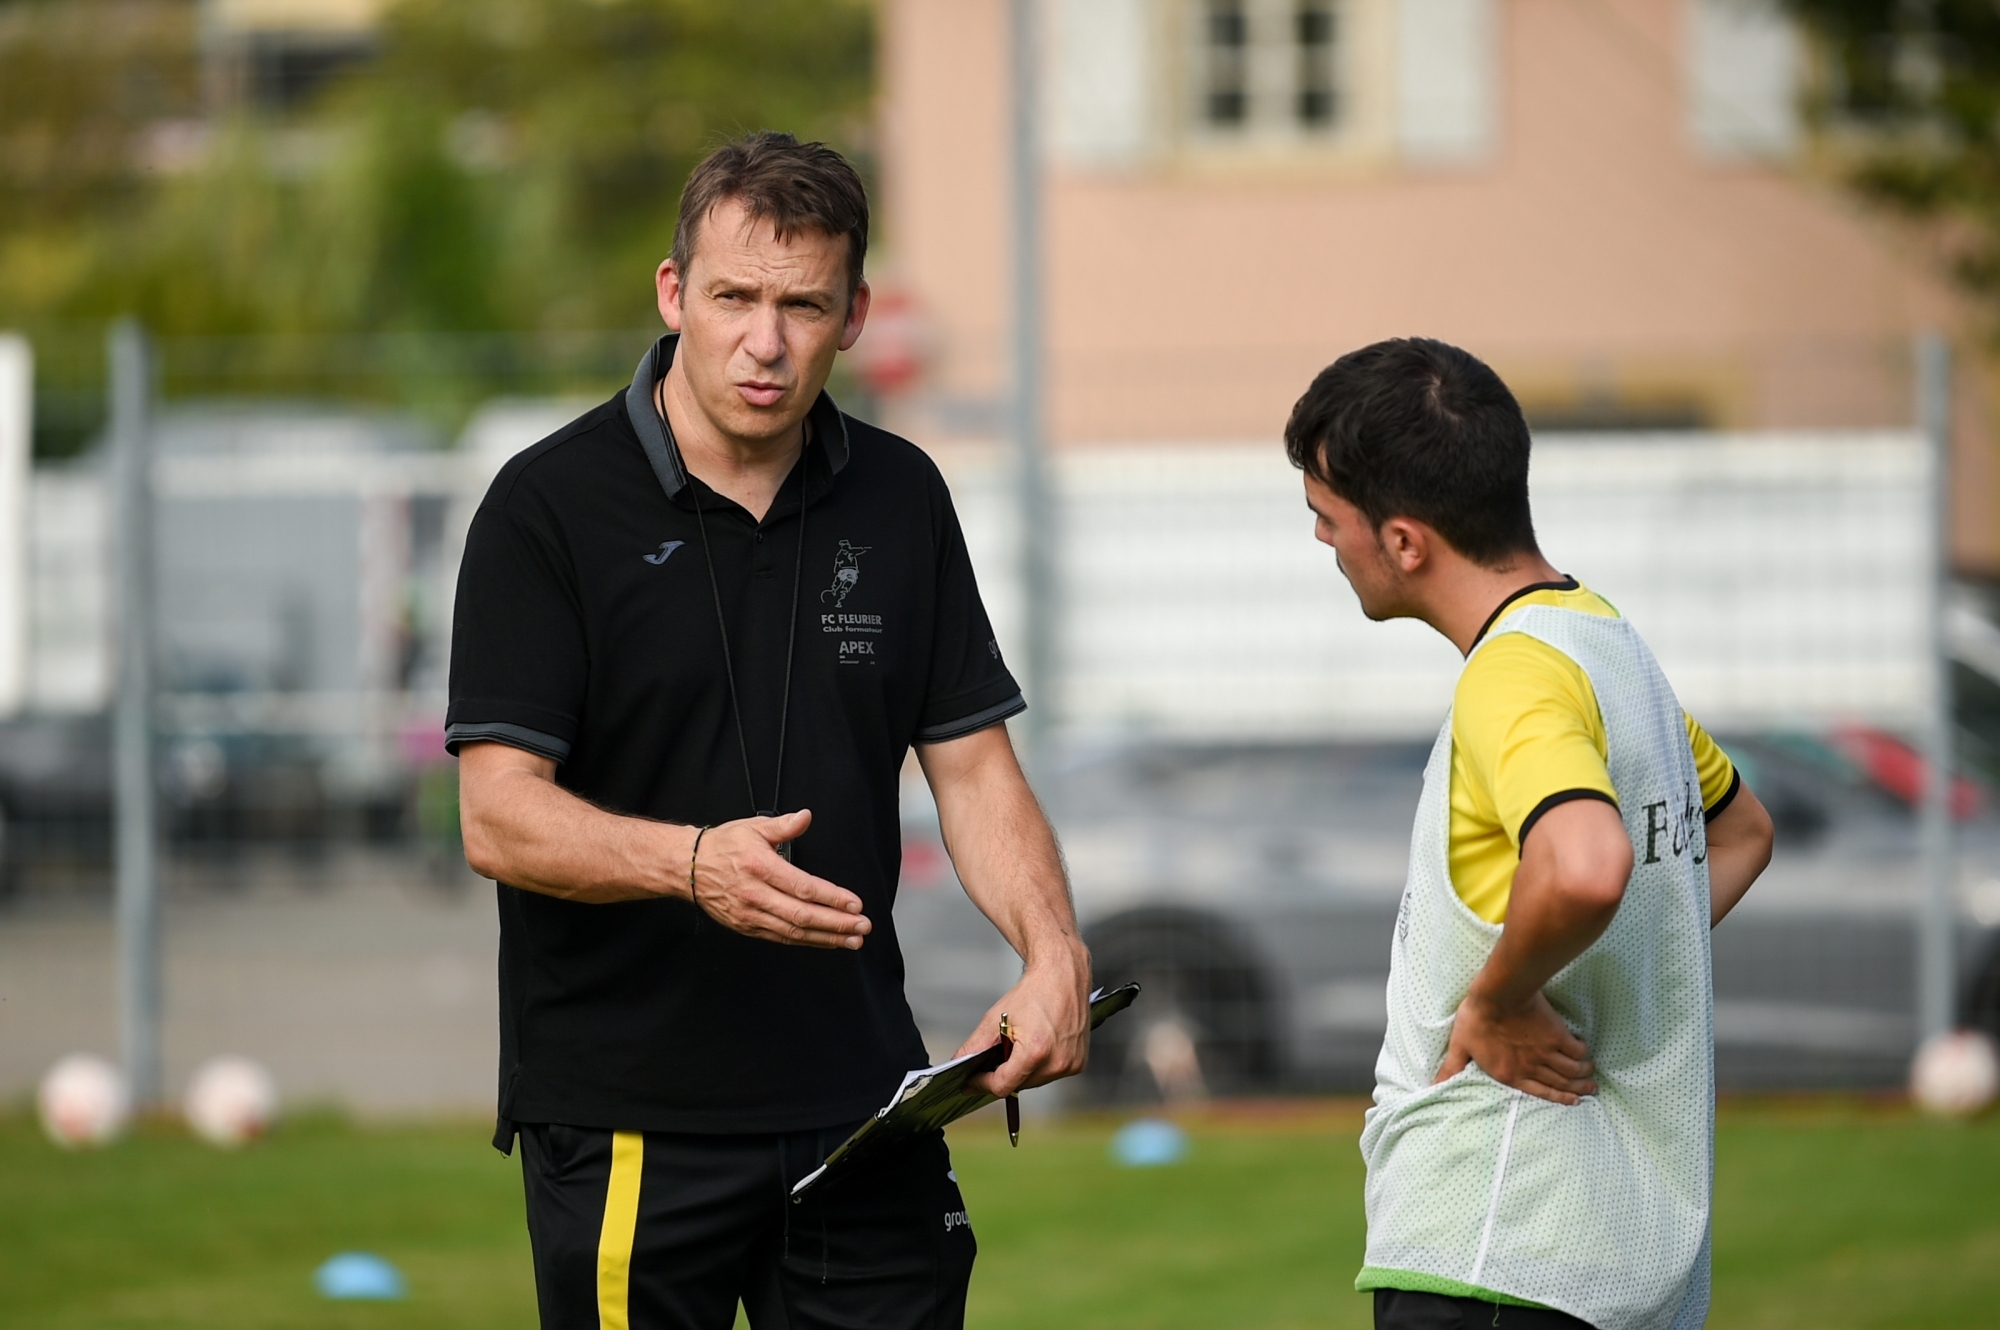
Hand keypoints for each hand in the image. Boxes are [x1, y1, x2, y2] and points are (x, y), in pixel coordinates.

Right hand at [687, 810, 871, 948]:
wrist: (687, 868)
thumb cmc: (722, 846)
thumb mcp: (752, 827)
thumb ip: (783, 825)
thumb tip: (806, 817)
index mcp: (760, 867)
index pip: (803, 887)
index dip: (831, 898)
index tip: (855, 904)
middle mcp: (755, 895)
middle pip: (802, 915)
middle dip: (836, 924)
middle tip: (863, 927)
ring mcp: (750, 915)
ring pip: (794, 932)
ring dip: (827, 938)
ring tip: (853, 940)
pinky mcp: (747, 927)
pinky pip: (781, 938)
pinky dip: (807, 942)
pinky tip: (827, 941)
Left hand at [953, 952, 1091, 1097]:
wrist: (1063, 975)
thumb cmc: (1033, 992)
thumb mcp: (996, 1017)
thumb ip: (975, 1045)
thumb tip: (960, 1063)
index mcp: (1036, 1052)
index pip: (1003, 1085)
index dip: (983, 1083)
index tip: (973, 1080)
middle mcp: (1058, 1062)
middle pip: (1019, 1084)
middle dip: (1004, 1073)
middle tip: (998, 1053)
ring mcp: (1072, 1064)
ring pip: (1035, 1081)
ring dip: (1023, 1070)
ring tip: (1021, 1045)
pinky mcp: (1080, 1062)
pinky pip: (1052, 1074)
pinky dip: (1041, 1065)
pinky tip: (1039, 1045)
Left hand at [1434, 989, 1595, 1104]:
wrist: (1497, 995)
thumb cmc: (1476, 1018)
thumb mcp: (1460, 1045)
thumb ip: (1452, 1068)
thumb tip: (1433, 1086)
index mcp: (1510, 1074)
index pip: (1539, 1092)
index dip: (1557, 1098)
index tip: (1573, 1101)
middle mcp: (1531, 1068)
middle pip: (1561, 1083)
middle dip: (1577, 1090)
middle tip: (1591, 1091)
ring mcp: (1546, 1053)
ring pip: (1572, 1071)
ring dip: (1583, 1075)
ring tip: (1591, 1075)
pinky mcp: (1558, 1036)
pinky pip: (1576, 1051)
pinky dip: (1583, 1054)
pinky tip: (1585, 1052)